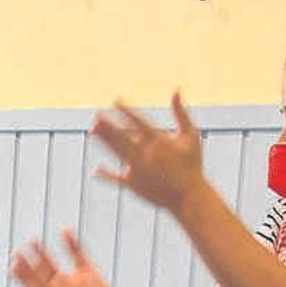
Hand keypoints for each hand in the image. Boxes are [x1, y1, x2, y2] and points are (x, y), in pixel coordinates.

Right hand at [10, 232, 116, 286]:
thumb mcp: (87, 269)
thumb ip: (76, 251)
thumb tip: (64, 229)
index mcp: (60, 279)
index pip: (45, 263)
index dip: (39, 252)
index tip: (31, 239)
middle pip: (36, 275)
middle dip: (27, 264)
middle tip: (17, 251)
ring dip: (24, 280)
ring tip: (13, 268)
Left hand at [91, 93, 206, 214]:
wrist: (188, 196)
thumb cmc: (192, 165)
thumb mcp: (190, 136)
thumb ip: (181, 113)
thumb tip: (175, 90)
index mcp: (158, 141)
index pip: (138, 121)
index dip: (125, 110)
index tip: (115, 100)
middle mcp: (144, 154)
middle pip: (121, 136)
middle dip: (108, 125)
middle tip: (96, 115)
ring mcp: (137, 170)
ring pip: (116, 152)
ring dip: (104, 141)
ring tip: (92, 130)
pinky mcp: (133, 185)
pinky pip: (116, 178)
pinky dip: (106, 174)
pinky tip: (96, 169)